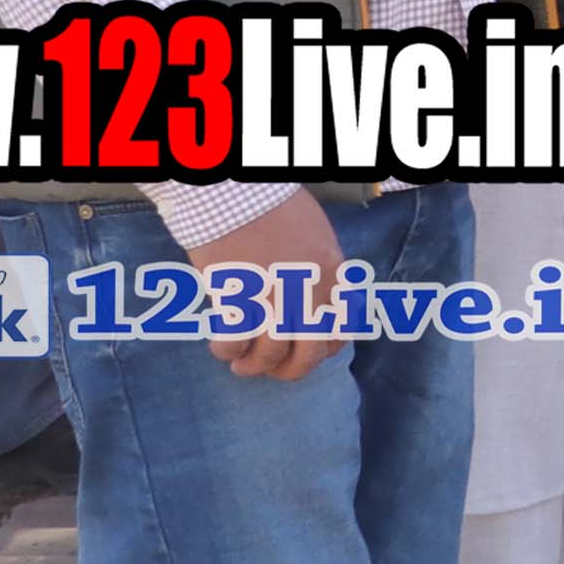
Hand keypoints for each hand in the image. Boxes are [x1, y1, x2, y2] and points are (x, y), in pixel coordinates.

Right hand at [189, 192, 349, 381]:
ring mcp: (273, 299)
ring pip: (271, 353)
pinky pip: (235, 342)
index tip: (306, 351)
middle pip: (310, 352)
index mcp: (333, 276)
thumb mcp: (317, 235)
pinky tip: (222, 348)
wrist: (234, 192)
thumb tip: (318, 301)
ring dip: (255, 367)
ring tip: (241, 367)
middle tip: (274, 372)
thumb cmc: (273, 205)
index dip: (324, 349)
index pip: (341, 330)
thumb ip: (322, 270)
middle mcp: (310, 293)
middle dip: (292, 370)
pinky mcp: (237, 299)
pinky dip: (228, 351)